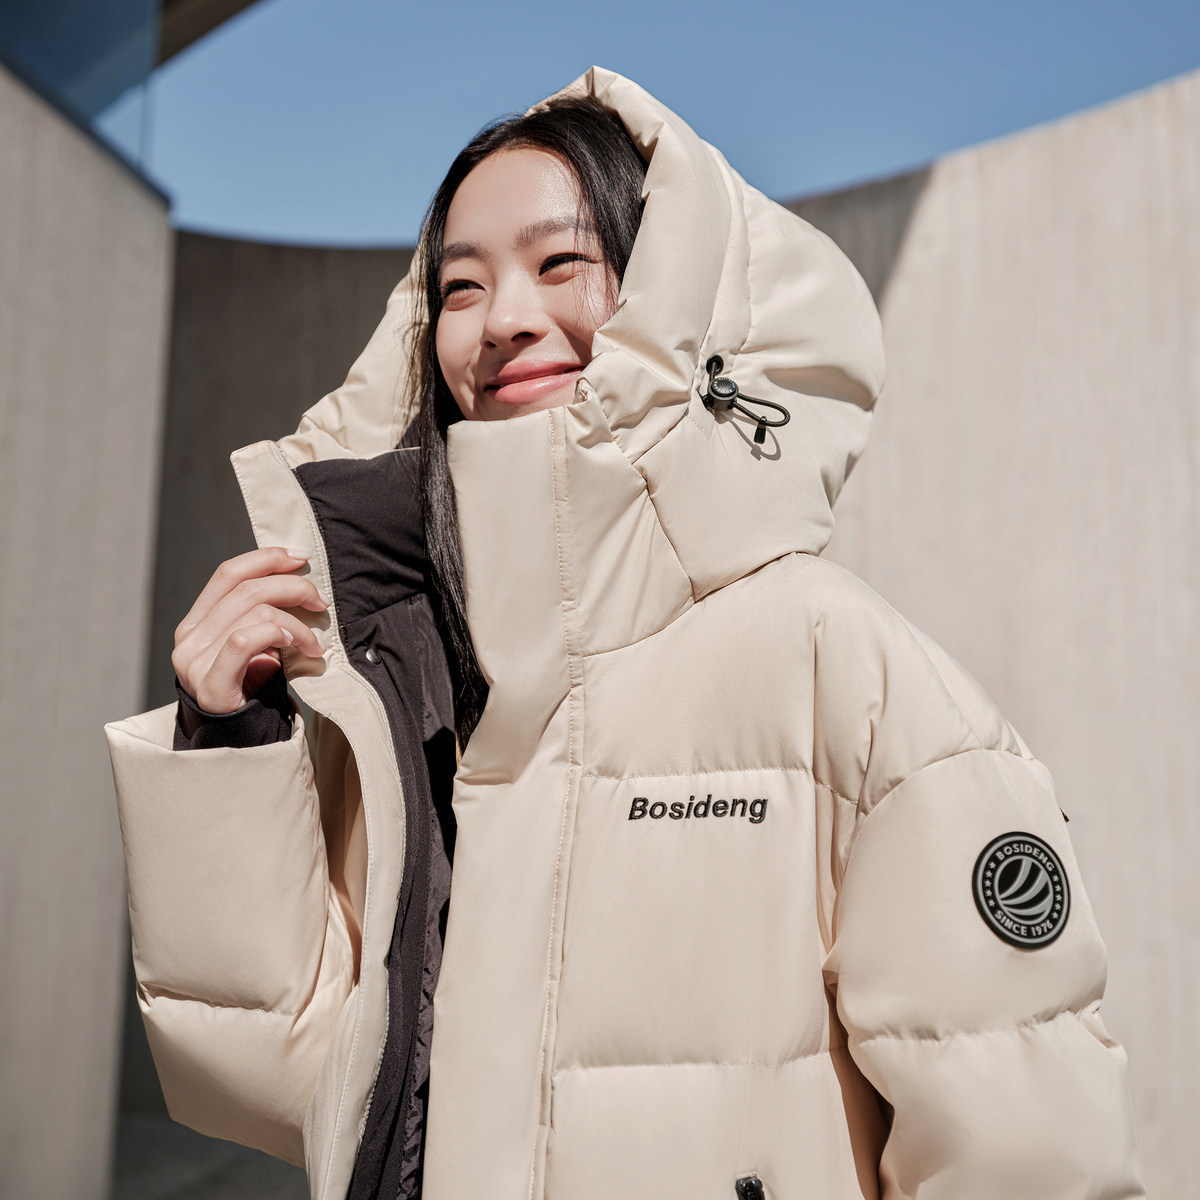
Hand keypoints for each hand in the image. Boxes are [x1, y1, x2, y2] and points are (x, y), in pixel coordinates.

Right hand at [172, 547, 329, 714]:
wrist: (236, 742)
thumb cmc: (249, 691)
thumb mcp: (254, 646)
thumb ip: (260, 616)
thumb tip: (295, 582)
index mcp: (197, 622)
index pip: (228, 573)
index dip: (266, 558)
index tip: (300, 558)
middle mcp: (189, 637)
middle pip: (247, 588)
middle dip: (293, 587)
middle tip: (321, 602)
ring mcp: (194, 660)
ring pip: (254, 612)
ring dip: (296, 622)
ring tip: (314, 642)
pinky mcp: (209, 682)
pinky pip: (246, 640)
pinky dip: (278, 634)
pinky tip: (297, 646)